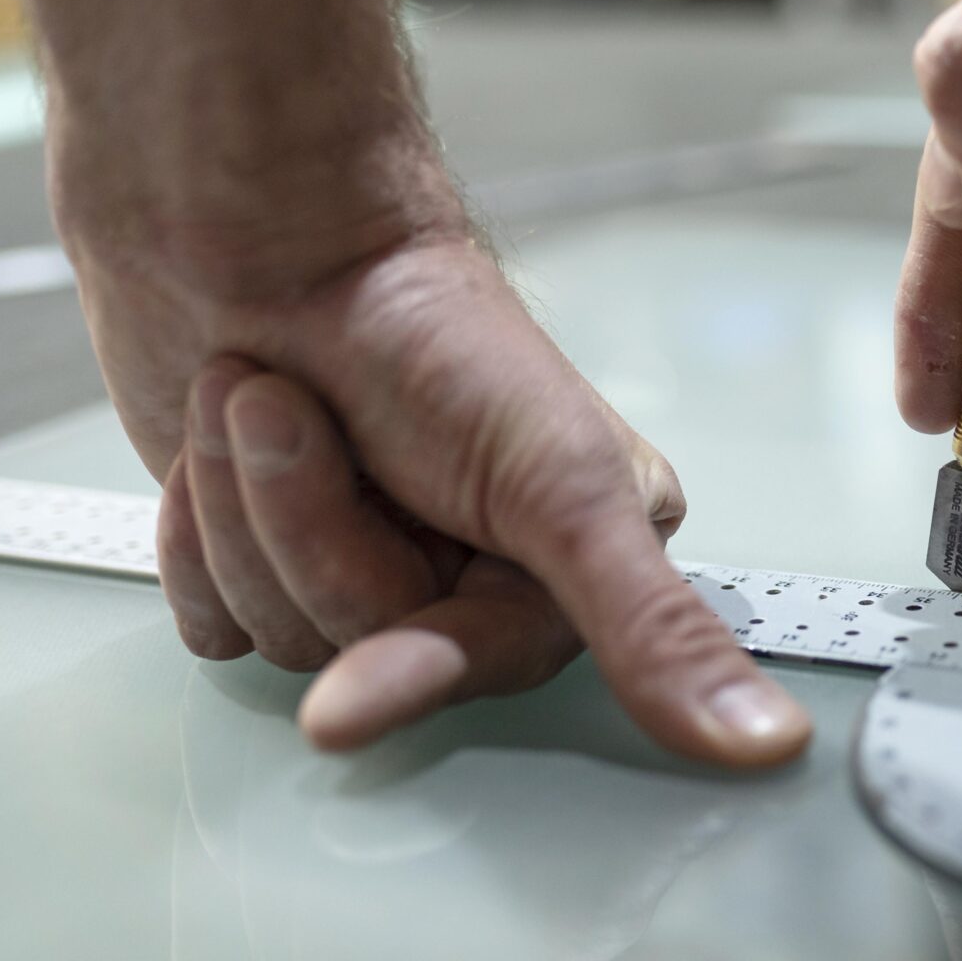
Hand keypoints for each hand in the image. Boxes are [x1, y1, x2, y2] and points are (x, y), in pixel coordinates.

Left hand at [56, 129, 810, 765]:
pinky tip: (220, 452)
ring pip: (278, 635)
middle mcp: (472, 571)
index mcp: (577, 553)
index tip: (344, 705)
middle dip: (309, 527)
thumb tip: (764, 740)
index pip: (490, 667)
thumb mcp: (562, 481)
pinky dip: (197, 532)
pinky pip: (211, 623)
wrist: (256, 220)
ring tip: (267, 399)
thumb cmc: (416, 313)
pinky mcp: (263, 556)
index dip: (410, 667)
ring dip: (247, 506)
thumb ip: (654, 626)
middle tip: (306, 415)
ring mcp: (362, 564)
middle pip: (362, 652)